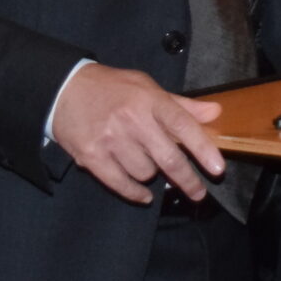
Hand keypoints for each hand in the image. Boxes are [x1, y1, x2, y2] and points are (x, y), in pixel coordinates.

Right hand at [50, 63, 226, 204]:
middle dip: (187, 180)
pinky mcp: (92, 156)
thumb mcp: (146, 87)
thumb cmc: (112, 88)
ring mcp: (111, 140)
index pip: (182, 125)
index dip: (202, 148)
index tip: (217, 168)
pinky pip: (121, 184)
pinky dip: (135, 192)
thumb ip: (181, 104)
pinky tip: (143, 193)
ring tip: (146, 163)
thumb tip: (215, 112)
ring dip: (151, 174)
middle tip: (198, 193)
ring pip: (145, 173)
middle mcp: (131, 120)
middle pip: (168, 159)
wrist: (63, 90)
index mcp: (148, 100)